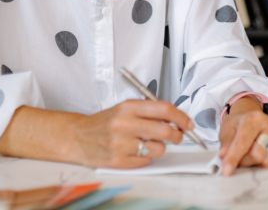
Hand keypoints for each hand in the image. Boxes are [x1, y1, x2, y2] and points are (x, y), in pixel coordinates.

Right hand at [66, 99, 194, 167]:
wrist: (79, 137)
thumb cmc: (105, 122)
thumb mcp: (125, 108)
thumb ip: (149, 111)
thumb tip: (176, 119)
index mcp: (128, 107)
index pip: (164, 109)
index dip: (181, 117)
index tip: (188, 124)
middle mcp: (124, 124)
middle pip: (165, 130)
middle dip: (177, 135)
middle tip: (178, 136)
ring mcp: (120, 144)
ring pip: (158, 148)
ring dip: (160, 147)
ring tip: (148, 143)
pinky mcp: (118, 160)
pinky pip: (146, 160)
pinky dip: (146, 157)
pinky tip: (135, 151)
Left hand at [218, 107, 267, 175]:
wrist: (254, 119)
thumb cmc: (240, 125)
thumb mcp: (227, 130)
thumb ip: (226, 144)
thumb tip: (224, 156)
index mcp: (254, 118)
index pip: (243, 142)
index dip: (233, 158)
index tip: (226, 171)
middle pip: (257, 154)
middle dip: (244, 162)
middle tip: (238, 160)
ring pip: (267, 160)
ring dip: (255, 163)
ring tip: (250, 155)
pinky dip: (267, 161)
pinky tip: (263, 153)